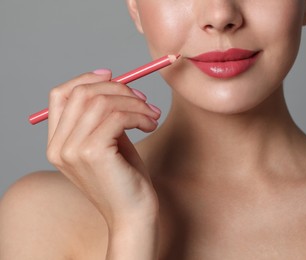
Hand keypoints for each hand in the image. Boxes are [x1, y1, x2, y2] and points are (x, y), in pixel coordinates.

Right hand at [46, 69, 160, 227]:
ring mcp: (72, 150)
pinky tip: (151, 125)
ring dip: (134, 103)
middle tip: (144, 100)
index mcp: (58, 143)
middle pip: (82, 93)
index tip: (113, 75)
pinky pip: (116, 116)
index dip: (86, 78)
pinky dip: (138, 115)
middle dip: (119, 89)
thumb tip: (113, 82)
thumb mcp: (110, 142)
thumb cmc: (125, 179)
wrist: (134, 214)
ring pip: (102, 102)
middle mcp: (58, 146)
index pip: (60, 95)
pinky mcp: (92, 153)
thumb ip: (104, 116)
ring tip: (151, 116)